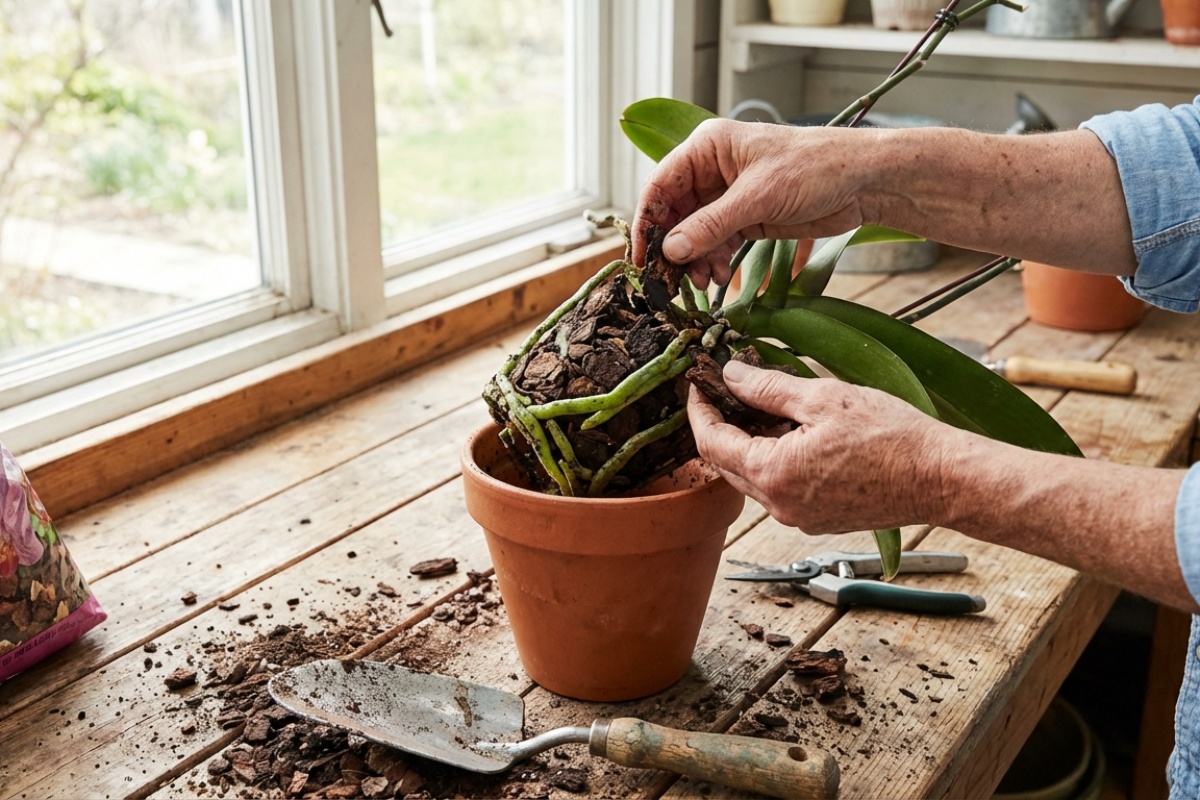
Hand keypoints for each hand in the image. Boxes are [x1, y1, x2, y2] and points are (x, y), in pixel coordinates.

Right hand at [632, 119, 872, 287]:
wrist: (862, 181)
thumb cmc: (814, 168)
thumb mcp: (757, 197)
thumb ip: (711, 225)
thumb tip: (670, 250)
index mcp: (707, 148)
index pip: (659, 185)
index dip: (646, 222)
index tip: (641, 257)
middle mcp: (711, 170)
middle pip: (673, 213)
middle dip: (673, 248)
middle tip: (673, 280)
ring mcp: (727, 196)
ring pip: (693, 233)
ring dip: (694, 259)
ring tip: (704, 282)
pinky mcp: (745, 218)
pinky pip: (715, 243)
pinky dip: (713, 261)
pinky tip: (720, 277)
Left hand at [687, 360, 948, 532]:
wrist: (940, 478)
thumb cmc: (890, 435)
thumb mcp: (823, 397)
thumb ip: (767, 388)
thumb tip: (731, 375)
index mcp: (772, 474)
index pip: (711, 442)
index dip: (699, 410)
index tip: (698, 383)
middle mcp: (778, 505)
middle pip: (725, 463)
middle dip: (720, 424)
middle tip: (725, 388)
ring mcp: (797, 517)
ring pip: (752, 477)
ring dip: (749, 443)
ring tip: (763, 405)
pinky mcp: (817, 518)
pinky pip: (778, 488)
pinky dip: (773, 460)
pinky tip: (791, 433)